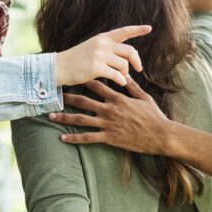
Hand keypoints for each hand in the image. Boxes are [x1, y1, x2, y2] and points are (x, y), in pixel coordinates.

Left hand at [49, 78, 170, 152]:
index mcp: (117, 98)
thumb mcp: (143, 97)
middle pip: (83, 101)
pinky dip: (75, 138)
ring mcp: (108, 124)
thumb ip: (131, 85)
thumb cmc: (153, 115)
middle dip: (66, 98)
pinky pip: (88, 138)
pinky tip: (63, 138)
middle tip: (53, 95)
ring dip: (64, 118)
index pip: (96, 85)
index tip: (71, 76)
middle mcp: (109, 110)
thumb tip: (123, 73)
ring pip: (81, 120)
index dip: (82, 80)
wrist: (161, 135)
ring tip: (50, 116)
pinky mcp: (109, 138)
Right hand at [54, 26, 149, 87]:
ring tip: (121, 77)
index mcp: (102, 38)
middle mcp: (102, 44)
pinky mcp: (96, 67)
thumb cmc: (76, 60)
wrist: (59, 67)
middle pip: (129, 51)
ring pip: (124, 64)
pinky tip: (120, 82)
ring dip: (125, 73)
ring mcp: (99, 55)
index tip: (149, 28)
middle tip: (139, 69)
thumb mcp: (92, 47)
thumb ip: (108, 49)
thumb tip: (127, 61)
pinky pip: (117, 75)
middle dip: (136, 61)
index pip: (124, 31)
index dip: (137, 30)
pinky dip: (121, 80)